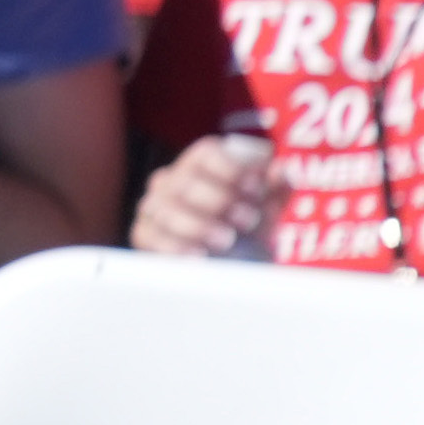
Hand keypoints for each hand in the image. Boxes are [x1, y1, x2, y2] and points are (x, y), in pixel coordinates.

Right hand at [131, 133, 269, 258]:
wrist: (230, 271)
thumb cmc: (248, 232)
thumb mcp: (268, 211)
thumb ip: (276, 190)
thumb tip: (280, 170)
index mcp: (201, 164)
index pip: (206, 153)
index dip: (230, 169)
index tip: (255, 189)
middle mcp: (172, 180)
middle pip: (185, 181)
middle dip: (219, 200)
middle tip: (248, 220)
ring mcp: (153, 207)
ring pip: (167, 208)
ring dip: (200, 225)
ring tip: (227, 241)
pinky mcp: (143, 234)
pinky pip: (151, 236)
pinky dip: (176, 246)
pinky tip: (200, 256)